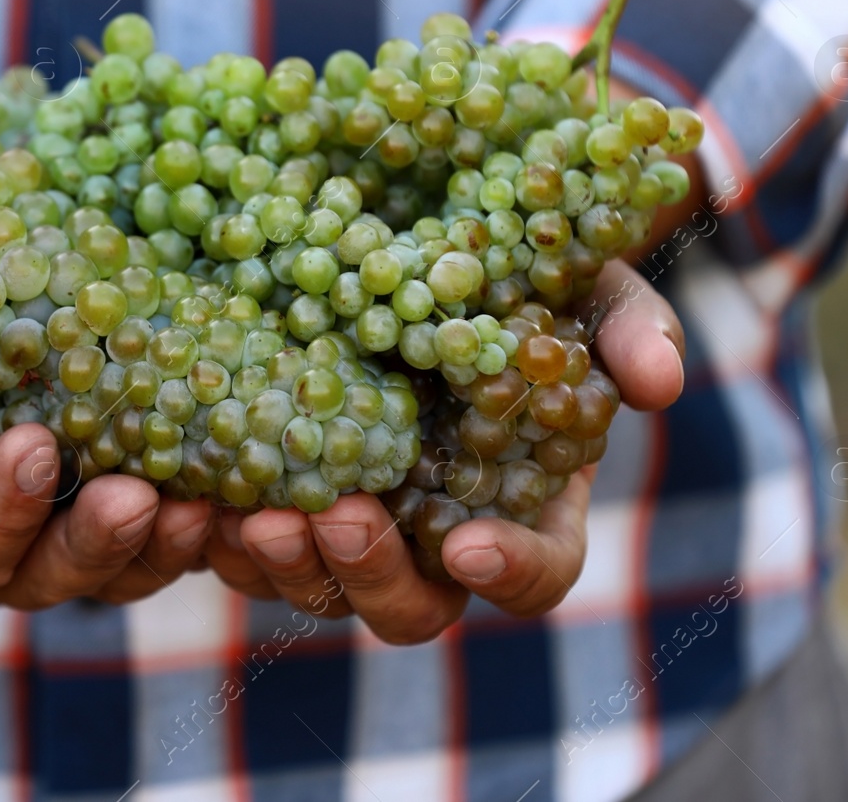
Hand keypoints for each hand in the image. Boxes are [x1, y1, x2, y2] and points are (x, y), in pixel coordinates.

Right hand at [0, 389, 215, 611]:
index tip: (32, 450)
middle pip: (40, 576)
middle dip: (90, 542)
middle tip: (133, 497)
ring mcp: (40, 543)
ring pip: (107, 570)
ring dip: (154, 543)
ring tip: (195, 504)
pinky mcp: (92, 509)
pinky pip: (147, 534)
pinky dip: (184, 518)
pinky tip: (223, 485)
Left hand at [205, 260, 684, 643]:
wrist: (428, 241)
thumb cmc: (528, 276)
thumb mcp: (586, 286)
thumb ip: (625, 330)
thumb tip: (659, 382)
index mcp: (526, 506)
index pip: (536, 574)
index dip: (509, 573)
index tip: (467, 545)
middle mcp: (436, 533)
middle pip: (410, 607)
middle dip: (370, 577)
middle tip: (336, 518)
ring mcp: (356, 518)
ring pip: (316, 586)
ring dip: (282, 565)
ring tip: (249, 510)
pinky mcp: (282, 488)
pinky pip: (245, 541)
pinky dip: (218, 529)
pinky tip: (188, 489)